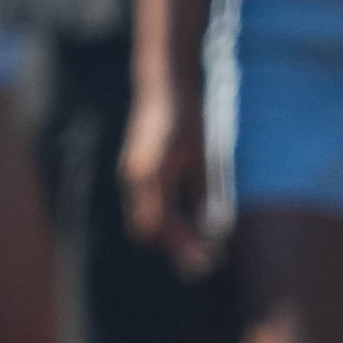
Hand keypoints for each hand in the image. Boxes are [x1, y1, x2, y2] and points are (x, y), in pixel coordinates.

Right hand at [121, 75, 218, 275]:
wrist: (164, 83)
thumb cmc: (186, 116)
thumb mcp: (202, 154)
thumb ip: (204, 193)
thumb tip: (211, 230)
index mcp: (147, 175)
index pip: (157, 225)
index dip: (181, 246)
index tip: (207, 259)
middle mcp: (133, 178)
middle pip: (146, 229)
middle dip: (174, 247)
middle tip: (208, 257)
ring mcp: (132, 175)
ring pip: (145, 220)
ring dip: (170, 236)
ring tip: (203, 245)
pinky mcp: (136, 171)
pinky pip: (147, 207)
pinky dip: (166, 221)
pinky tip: (190, 222)